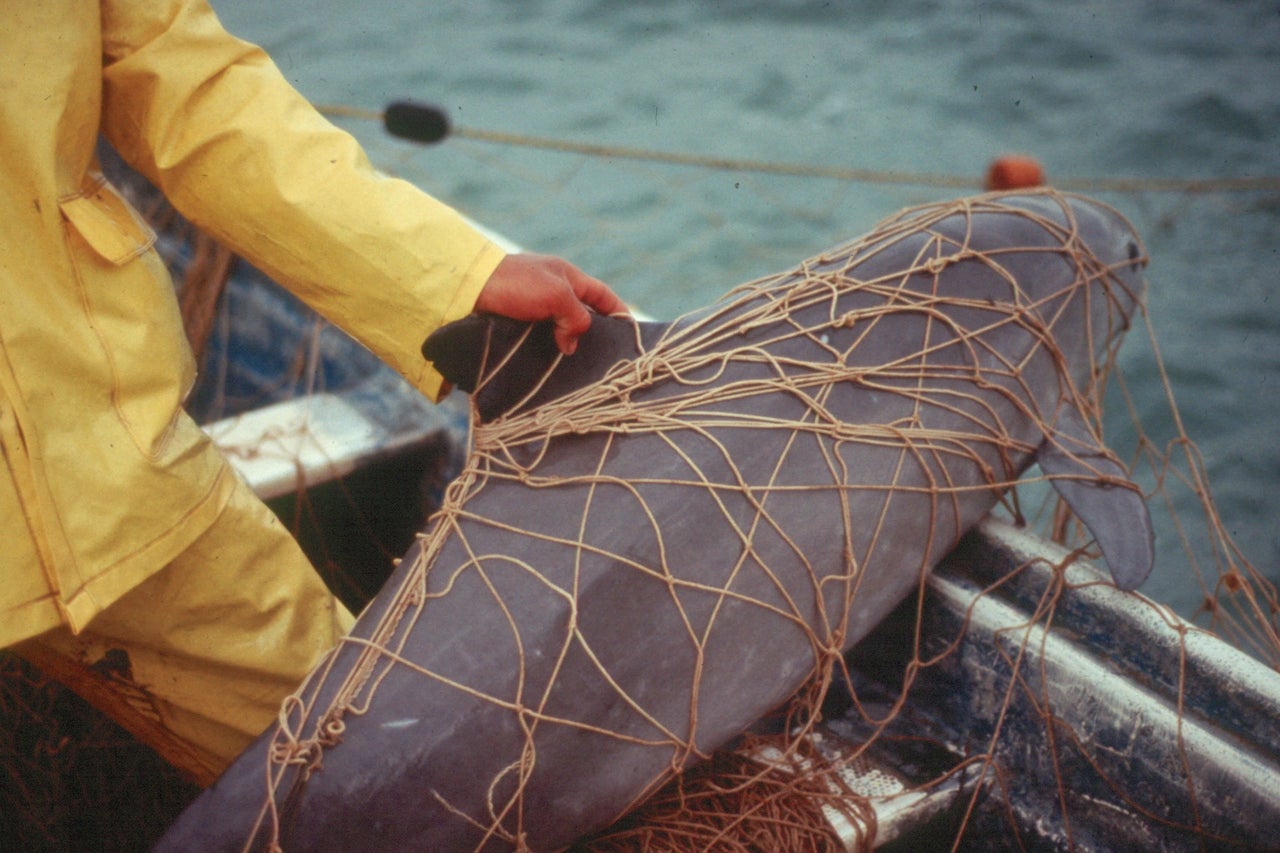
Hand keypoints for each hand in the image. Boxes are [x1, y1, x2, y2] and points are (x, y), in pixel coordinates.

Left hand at [473, 253, 627, 354]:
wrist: (468, 287)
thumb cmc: (516, 283)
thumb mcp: (556, 295)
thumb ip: (576, 317)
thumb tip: (573, 344)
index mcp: (567, 276)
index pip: (603, 295)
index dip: (619, 312)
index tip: (630, 333)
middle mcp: (552, 290)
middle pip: (582, 315)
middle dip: (592, 335)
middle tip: (601, 360)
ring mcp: (533, 307)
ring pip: (560, 331)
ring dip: (566, 347)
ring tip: (574, 370)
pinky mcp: (516, 323)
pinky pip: (539, 339)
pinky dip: (546, 351)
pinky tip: (549, 366)